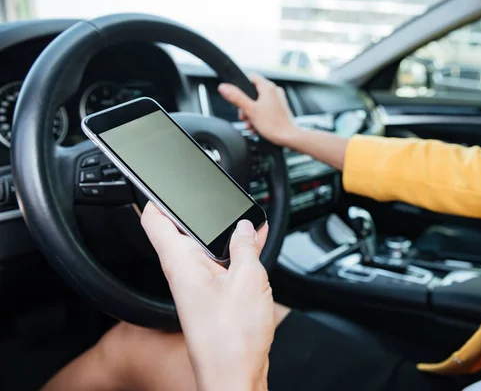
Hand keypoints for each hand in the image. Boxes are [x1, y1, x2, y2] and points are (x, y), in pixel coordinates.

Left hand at [141, 203, 272, 390]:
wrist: (235, 375)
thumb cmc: (231, 339)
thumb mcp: (248, 279)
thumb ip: (246, 246)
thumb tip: (245, 227)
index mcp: (181, 263)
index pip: (155, 219)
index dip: (158, 195)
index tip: (165, 180)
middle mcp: (184, 272)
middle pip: (184, 230)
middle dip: (203, 211)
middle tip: (220, 197)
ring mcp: (198, 285)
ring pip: (206, 247)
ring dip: (224, 232)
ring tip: (245, 217)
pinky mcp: (213, 297)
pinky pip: (221, 265)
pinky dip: (235, 252)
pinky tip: (254, 243)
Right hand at [218, 73, 297, 145]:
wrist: (289, 137)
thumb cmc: (274, 125)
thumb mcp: (250, 110)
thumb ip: (236, 97)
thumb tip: (223, 87)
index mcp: (268, 87)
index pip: (250, 77)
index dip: (241, 87)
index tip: (238, 97)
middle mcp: (274, 91)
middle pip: (252, 93)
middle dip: (245, 106)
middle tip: (245, 117)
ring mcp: (278, 100)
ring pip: (258, 103)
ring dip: (251, 114)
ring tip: (251, 124)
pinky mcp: (280, 109)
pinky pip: (265, 109)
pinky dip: (259, 117)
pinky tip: (257, 126)